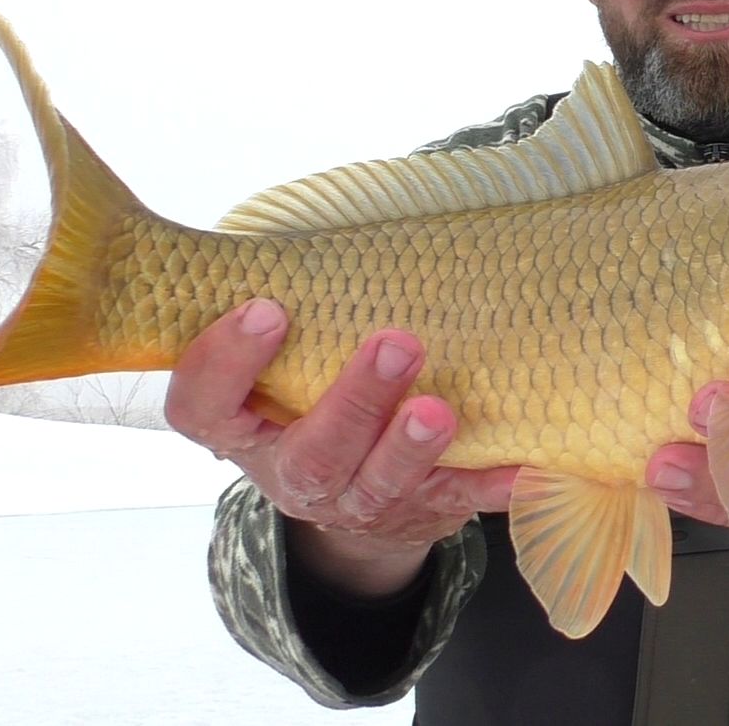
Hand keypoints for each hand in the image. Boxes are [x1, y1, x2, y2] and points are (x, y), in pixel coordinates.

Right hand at [163, 299, 516, 598]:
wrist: (363, 505)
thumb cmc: (317, 399)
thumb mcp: (284, 366)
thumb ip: (293, 312)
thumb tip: (313, 218)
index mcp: (246, 430)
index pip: (203, 407)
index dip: (225, 362)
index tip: (268, 306)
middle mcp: (294, 474)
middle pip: (311, 453)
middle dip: (353, 401)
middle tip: (395, 344)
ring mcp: (358, 501)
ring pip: (376, 486)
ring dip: (409, 446)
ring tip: (440, 409)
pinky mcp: (426, 509)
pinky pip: (463, 499)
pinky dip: (494, 482)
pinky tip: (525, 461)